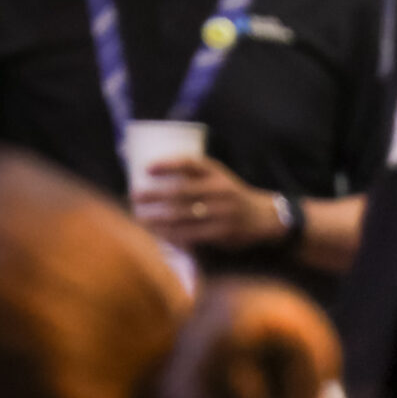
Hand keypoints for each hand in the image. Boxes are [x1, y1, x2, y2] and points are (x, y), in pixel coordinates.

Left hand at [135, 155, 284, 249]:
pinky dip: (171, 233)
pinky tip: (158, 232)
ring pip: (182, 215)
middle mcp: (220, 191)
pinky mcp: (222, 233)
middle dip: (153, 195)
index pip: (189, 163)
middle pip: (180, 192)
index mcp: (217, 173)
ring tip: (140, 216)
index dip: (167, 164)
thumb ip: (191, 175)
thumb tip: (147, 172)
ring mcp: (222, 213)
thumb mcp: (217, 178)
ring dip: (157, 217)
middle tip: (133, 196)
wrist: (263, 218)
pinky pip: (191, 234)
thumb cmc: (230, 196)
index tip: (146, 169)